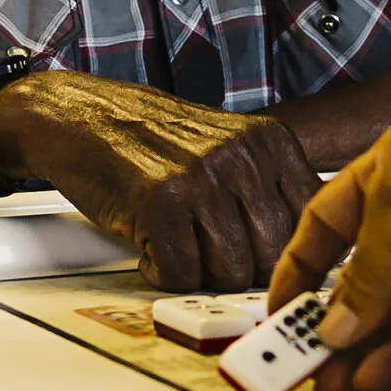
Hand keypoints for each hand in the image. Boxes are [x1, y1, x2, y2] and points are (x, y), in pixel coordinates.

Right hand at [0, 68, 322, 289]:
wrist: (81, 116)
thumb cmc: (152, 137)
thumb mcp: (230, 143)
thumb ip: (268, 186)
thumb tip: (303, 246)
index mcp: (269, 141)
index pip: (309, 220)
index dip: (285, 252)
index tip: (264, 261)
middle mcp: (242, 158)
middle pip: (272, 256)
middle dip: (240, 268)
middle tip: (207, 252)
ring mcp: (201, 181)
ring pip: (230, 273)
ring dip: (200, 272)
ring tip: (177, 242)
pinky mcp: (159, 206)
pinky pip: (181, 275)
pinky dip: (162, 272)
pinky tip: (150, 245)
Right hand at [267, 99, 390, 390]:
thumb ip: (366, 271)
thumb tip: (335, 326)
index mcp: (381, 180)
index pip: (323, 230)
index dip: (297, 271)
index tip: (274, 314)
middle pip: (353, 284)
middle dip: (323, 325)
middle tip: (294, 367)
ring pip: (387, 317)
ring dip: (356, 351)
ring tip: (326, 386)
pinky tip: (370, 376)